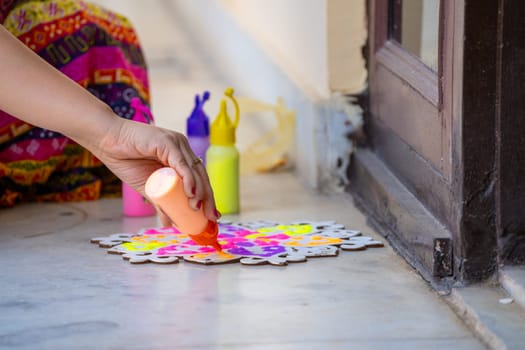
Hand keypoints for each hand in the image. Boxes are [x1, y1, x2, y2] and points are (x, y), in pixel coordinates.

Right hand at [92, 116, 218, 225]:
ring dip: (199, 191)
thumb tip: (170, 223)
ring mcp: (176, 144)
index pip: (199, 178)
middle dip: (208, 198)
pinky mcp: (167, 142)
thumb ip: (160, 202)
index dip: (208, 197)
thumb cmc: (125, 160)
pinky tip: (191, 193)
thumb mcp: (148, 188)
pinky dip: (188, 179)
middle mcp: (182, 148)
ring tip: (199, 209)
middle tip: (212, 217)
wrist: (105, 141)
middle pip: (201, 175)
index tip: (212, 216)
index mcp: (180, 157)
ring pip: (194, 170)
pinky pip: (181, 163)